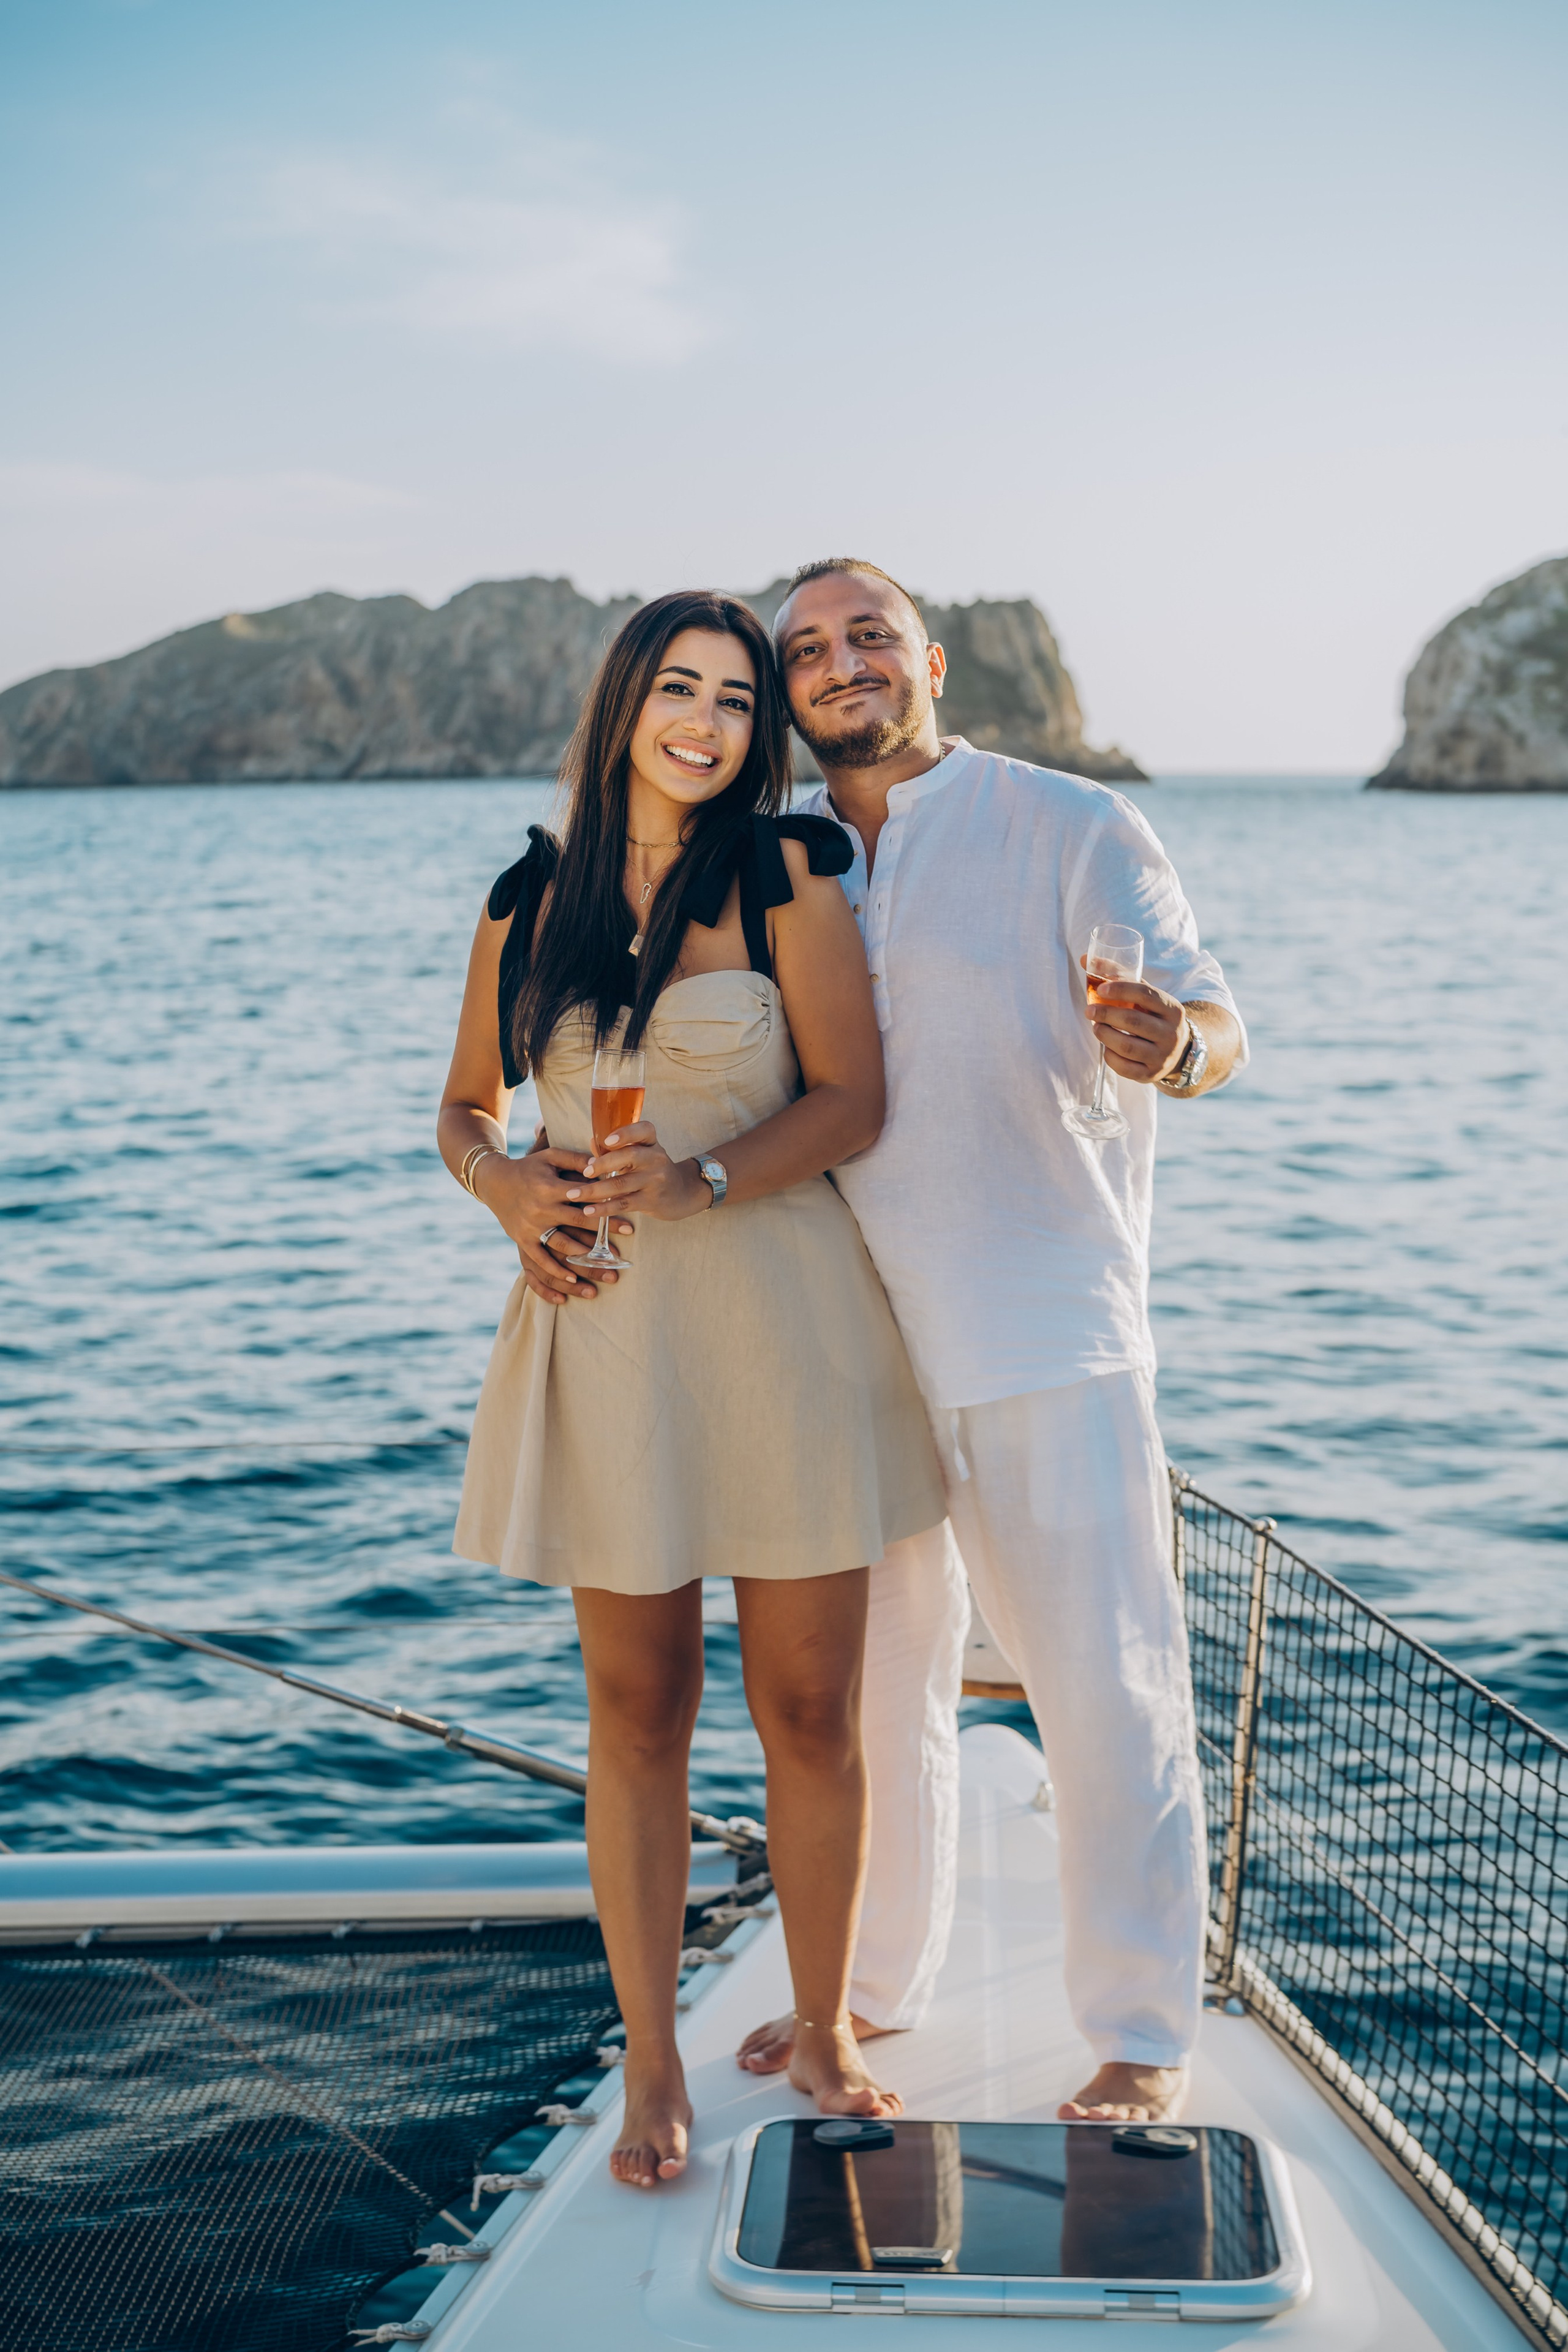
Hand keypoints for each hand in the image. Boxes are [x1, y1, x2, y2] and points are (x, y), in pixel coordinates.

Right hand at [474, 1143, 634, 1305]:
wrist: (495, 1181)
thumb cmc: (529, 1167)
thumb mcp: (551, 1156)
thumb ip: (577, 1158)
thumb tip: (604, 1163)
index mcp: (550, 1187)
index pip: (585, 1202)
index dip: (607, 1214)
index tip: (628, 1227)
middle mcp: (540, 1209)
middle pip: (577, 1227)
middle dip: (601, 1242)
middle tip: (620, 1256)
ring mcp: (530, 1227)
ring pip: (561, 1247)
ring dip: (583, 1262)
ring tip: (604, 1274)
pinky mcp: (521, 1240)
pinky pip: (538, 1261)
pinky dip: (554, 1273)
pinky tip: (571, 1283)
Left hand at [566, 1120, 710, 1222]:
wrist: (682, 1193)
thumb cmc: (653, 1170)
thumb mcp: (641, 1154)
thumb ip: (617, 1149)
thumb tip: (591, 1141)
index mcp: (652, 1143)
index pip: (644, 1130)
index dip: (626, 1133)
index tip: (607, 1140)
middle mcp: (656, 1158)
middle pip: (629, 1156)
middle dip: (603, 1164)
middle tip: (584, 1172)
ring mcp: (655, 1180)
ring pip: (622, 1184)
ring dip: (594, 1190)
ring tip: (573, 1195)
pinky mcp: (651, 1200)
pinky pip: (624, 1203)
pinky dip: (604, 1208)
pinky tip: (588, 1211)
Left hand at [1081, 958, 1188, 1084]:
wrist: (1178, 1050)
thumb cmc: (1154, 1016)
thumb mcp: (1146, 996)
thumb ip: (1120, 976)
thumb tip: (1085, 959)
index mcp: (1172, 1009)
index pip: (1146, 995)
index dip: (1121, 989)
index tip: (1101, 988)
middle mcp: (1171, 1033)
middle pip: (1133, 1021)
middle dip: (1106, 1014)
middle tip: (1089, 1010)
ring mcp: (1162, 1056)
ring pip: (1127, 1046)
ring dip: (1105, 1034)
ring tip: (1095, 1026)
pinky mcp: (1151, 1074)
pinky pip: (1124, 1067)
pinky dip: (1109, 1055)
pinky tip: (1106, 1046)